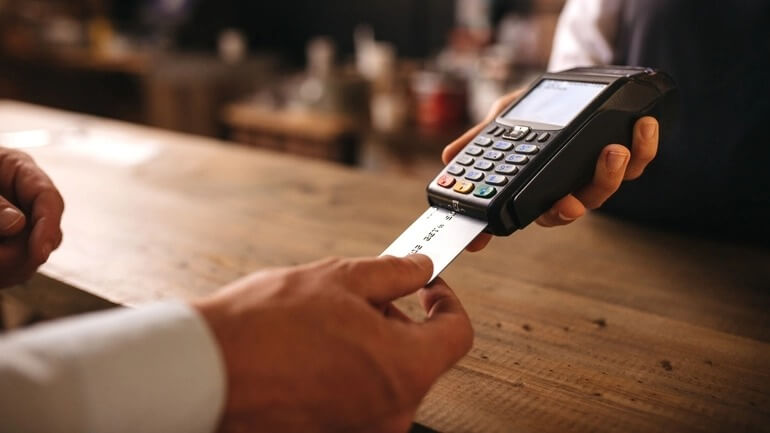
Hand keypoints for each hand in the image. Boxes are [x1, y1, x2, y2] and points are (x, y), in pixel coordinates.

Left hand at [0, 147, 63, 287]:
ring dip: (8, 267)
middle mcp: (23, 198)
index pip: (49, 198)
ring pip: (32, 257)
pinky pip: (16, 268)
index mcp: (18, 169)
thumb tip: (18, 224)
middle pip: (46, 234)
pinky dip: (3, 273)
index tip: (39, 252)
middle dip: (23, 253)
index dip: (47, 227)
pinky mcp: (8, 245)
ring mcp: (17, 224)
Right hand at [193, 255, 472, 432]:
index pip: (457, 333)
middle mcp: (392, 410)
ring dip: (373, 344)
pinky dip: (349, 370)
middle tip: (365, 296)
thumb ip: (394, 273)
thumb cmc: (267, 328)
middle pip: (420, 356)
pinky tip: (316, 348)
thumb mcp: (341, 279)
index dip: (446, 302)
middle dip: (400, 320)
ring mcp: (362, 428)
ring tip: (330, 320)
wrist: (207, 371)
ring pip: (387, 376)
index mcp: (406, 369)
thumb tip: (418, 269)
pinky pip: (359, 396)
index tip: (428, 288)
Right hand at [442, 90, 659, 250]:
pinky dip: (644, 147)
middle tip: (570, 200)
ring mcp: (598, 174)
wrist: (568, 84)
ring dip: (612, 173)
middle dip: (572, 208)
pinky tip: (643, 125)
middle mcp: (569, 186)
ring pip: (607, 188)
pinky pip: (640, 161)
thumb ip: (479, 138)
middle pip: (572, 209)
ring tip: (614, 149)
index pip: (531, 212)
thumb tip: (448, 158)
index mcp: (540, 185)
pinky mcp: (628, 156)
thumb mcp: (501, 118)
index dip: (508, 228)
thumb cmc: (532, 108)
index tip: (489, 239)